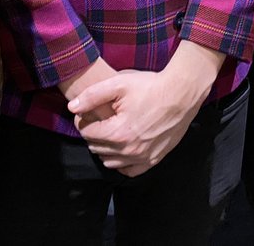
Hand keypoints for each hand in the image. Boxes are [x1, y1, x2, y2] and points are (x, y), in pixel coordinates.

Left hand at [66, 41, 223, 176]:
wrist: (181, 93)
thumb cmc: (150, 86)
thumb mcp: (118, 84)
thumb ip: (92, 96)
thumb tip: (72, 107)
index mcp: (117, 133)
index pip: (87, 134)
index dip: (84, 121)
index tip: (87, 112)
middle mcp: (128, 151)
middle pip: (97, 148)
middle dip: (93, 134)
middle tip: (99, 120)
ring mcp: (143, 158)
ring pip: (110, 161)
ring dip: (105, 149)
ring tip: (110, 131)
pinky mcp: (154, 159)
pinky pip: (129, 171)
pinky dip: (122, 162)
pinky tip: (122, 148)